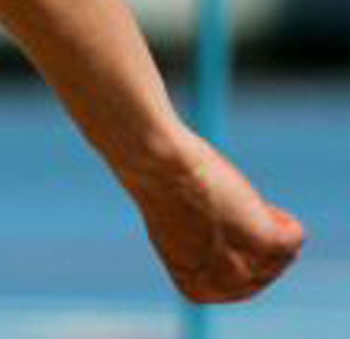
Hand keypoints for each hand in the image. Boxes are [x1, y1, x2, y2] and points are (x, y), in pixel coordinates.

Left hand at [131, 133, 304, 303]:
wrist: (157, 164)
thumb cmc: (164, 188)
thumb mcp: (184, 232)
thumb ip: (211, 251)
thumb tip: (242, 248)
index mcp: (199, 290)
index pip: (245, 281)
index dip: (236, 246)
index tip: (212, 223)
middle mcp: (226, 287)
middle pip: (269, 268)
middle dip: (256, 236)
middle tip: (224, 207)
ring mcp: (247, 267)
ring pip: (284, 251)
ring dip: (265, 221)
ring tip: (231, 200)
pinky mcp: (267, 244)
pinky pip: (296, 235)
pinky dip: (281, 216)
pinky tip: (249, 200)